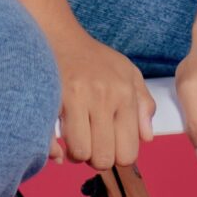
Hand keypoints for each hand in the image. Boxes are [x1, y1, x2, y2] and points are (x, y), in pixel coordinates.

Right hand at [45, 31, 157, 170]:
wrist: (61, 36)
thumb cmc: (96, 59)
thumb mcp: (129, 74)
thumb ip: (143, 105)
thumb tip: (147, 137)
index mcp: (123, 95)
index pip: (127, 152)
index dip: (119, 158)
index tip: (112, 148)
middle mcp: (101, 98)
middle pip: (103, 158)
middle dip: (98, 159)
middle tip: (93, 145)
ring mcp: (74, 98)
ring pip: (79, 152)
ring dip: (77, 154)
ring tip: (77, 140)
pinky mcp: (50, 99)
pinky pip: (51, 141)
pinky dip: (54, 151)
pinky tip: (58, 145)